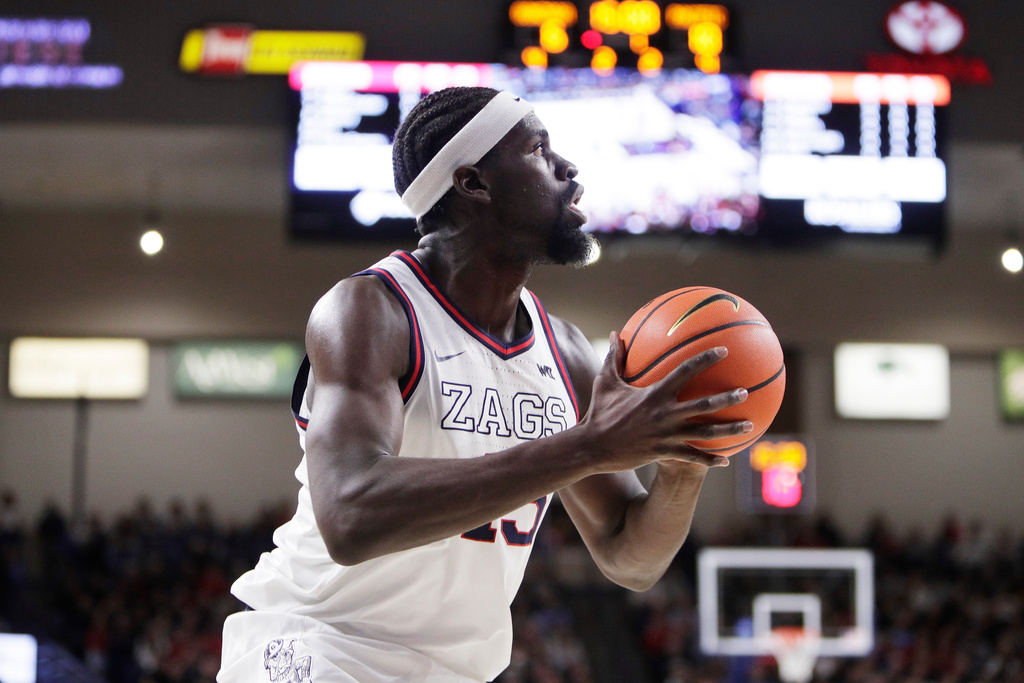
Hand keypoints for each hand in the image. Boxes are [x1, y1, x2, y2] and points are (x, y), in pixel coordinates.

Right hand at [577, 331, 750, 472]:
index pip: (685, 371)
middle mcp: (664, 414)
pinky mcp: (664, 454)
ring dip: (729, 430)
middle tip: (745, 392)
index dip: (705, 359)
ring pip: (704, 434)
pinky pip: (692, 458)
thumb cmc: (599, 412)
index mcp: (654, 394)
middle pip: (703, 405)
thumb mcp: (605, 382)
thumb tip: (617, 334)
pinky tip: (726, 461)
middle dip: (727, 398)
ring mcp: (666, 436)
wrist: (592, 447)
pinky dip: (710, 460)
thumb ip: (615, 358)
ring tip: (749, 425)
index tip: (723, 350)